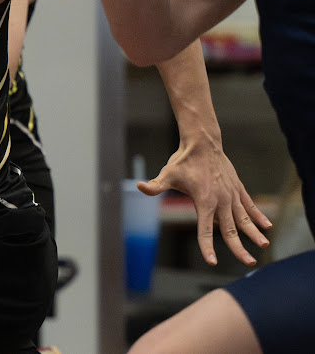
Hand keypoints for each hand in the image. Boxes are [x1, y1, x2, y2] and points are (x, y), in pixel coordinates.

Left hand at [140, 140, 271, 266]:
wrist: (202, 142)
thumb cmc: (183, 160)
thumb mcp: (167, 173)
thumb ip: (155, 185)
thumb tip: (139, 187)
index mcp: (204, 200)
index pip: (205, 229)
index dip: (207, 246)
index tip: (212, 262)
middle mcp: (221, 200)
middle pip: (230, 229)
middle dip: (239, 248)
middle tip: (249, 262)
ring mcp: (231, 194)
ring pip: (244, 218)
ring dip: (254, 233)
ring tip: (264, 246)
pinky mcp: (237, 188)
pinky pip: (249, 205)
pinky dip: (258, 215)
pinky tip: (267, 226)